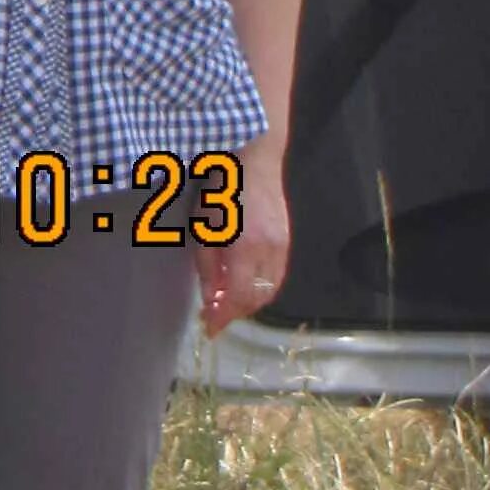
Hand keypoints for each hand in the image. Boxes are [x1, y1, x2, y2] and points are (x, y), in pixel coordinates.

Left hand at [197, 144, 291, 337]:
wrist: (253, 160)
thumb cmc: (218, 190)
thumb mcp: (202, 228)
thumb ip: (207, 266)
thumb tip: (210, 298)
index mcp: (246, 249)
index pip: (237, 298)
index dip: (223, 317)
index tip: (209, 329)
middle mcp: (270, 253)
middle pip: (256, 299)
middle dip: (235, 311)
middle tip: (213, 315)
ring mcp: (283, 247)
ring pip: (269, 290)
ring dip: (249, 301)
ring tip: (226, 302)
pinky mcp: (287, 241)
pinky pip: (276, 276)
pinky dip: (261, 288)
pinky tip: (244, 284)